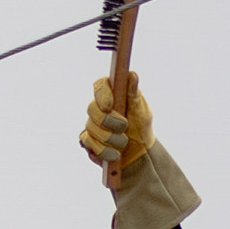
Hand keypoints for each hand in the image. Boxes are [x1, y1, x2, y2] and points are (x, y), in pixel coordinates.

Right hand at [80, 73, 153, 188]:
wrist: (139, 153)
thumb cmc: (141, 127)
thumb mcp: (141, 110)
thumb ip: (134, 93)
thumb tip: (132, 75)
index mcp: (111, 94)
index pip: (99, 86)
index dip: (102, 94)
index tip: (110, 106)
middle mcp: (98, 107)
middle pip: (92, 109)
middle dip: (109, 122)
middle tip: (124, 127)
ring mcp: (91, 124)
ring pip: (91, 128)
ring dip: (111, 139)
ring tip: (124, 142)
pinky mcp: (87, 140)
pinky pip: (89, 143)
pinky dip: (105, 150)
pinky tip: (115, 153)